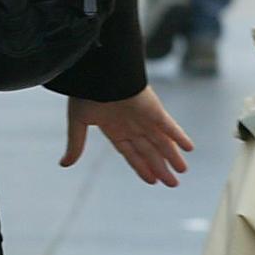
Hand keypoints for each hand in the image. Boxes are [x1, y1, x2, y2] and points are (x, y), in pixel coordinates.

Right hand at [64, 87, 194, 186]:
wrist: (98, 71)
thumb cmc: (86, 92)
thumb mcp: (77, 122)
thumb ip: (76, 144)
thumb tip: (64, 164)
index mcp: (114, 128)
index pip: (131, 154)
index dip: (142, 167)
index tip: (152, 181)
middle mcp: (131, 126)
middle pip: (149, 152)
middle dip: (160, 168)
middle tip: (173, 184)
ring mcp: (144, 118)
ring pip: (162, 143)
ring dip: (173, 157)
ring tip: (182, 171)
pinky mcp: (154, 110)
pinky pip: (170, 126)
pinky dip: (180, 137)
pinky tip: (190, 148)